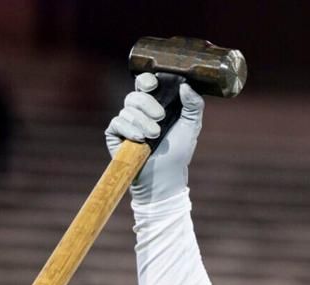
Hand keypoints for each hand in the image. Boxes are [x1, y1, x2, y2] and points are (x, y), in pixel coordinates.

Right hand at [105, 72, 203, 204]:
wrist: (165, 177)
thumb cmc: (178, 153)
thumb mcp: (191, 127)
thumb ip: (194, 105)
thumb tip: (186, 86)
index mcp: (155, 104)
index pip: (145, 83)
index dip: (146, 81)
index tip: (153, 86)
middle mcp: (138, 111)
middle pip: (135, 95)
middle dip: (148, 105)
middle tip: (161, 118)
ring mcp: (126, 122)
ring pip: (127, 109)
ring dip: (143, 122)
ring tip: (154, 136)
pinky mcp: (115, 135)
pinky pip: (117, 123)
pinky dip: (129, 129)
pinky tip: (139, 139)